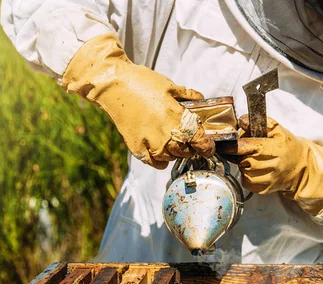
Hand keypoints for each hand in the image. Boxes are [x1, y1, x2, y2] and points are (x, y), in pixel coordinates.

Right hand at [62, 33, 214, 168]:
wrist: (113, 85)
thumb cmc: (141, 82)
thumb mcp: (169, 85)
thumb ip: (187, 96)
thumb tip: (200, 98)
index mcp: (177, 117)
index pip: (200, 140)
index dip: (207, 146)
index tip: (208, 147)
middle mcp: (165, 134)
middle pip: (186, 151)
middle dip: (191, 148)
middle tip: (191, 143)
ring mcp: (150, 143)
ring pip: (171, 158)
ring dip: (176, 153)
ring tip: (175, 146)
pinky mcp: (136, 147)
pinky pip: (153, 162)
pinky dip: (160, 161)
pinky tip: (162, 156)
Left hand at [219, 115, 322, 214]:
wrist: (303, 168)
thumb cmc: (288, 147)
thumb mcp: (278, 130)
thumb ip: (260, 122)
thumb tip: (243, 120)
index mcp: (275, 148)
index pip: (246, 146)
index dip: (232, 146)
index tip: (224, 145)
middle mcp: (272, 165)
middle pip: (243, 160)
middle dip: (240, 155)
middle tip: (247, 151)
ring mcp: (269, 179)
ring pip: (243, 172)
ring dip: (244, 165)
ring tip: (253, 160)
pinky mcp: (265, 189)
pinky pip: (247, 183)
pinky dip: (247, 176)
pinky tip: (255, 171)